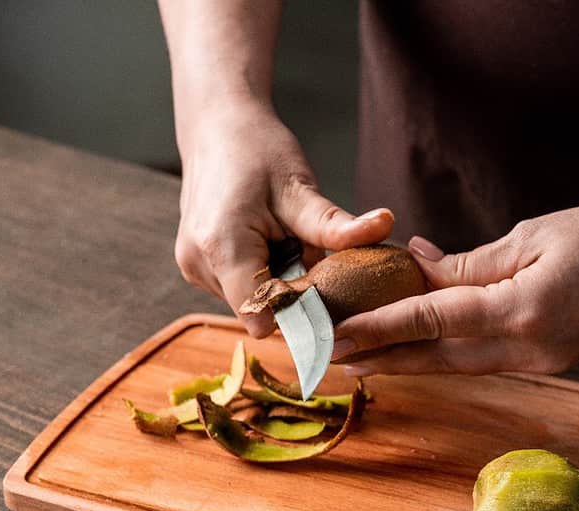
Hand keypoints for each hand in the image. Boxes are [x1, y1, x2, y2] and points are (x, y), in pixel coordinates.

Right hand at [173, 99, 392, 335]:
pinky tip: (270, 241)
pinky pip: (241, 288)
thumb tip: (385, 225)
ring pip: (252, 302)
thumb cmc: (257, 151)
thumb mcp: (301, 189)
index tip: (329, 293)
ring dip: (279, 282)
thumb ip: (336, 225)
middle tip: (308, 250)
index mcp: (222, 247)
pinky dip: (263, 273)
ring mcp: (192, 267)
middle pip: (261, 310)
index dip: (300, 313)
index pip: (264, 316)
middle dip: (294, 292)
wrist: (218, 127)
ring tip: (284, 239)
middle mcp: (199, 265)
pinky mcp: (196, 266)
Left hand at [331, 201, 578, 374]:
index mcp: (523, 310)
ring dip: (412, 362)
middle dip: (384, 359)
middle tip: (334, 362)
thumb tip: (420, 266)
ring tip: (368, 361)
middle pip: (439, 358)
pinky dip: (450, 354)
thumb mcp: (535, 236)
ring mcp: (543, 361)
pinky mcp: (553, 359)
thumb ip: (472, 262)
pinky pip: (488, 359)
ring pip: (461, 365)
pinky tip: (424, 348)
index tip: (338, 334)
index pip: (433, 320)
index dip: (380, 325)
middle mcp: (530, 348)